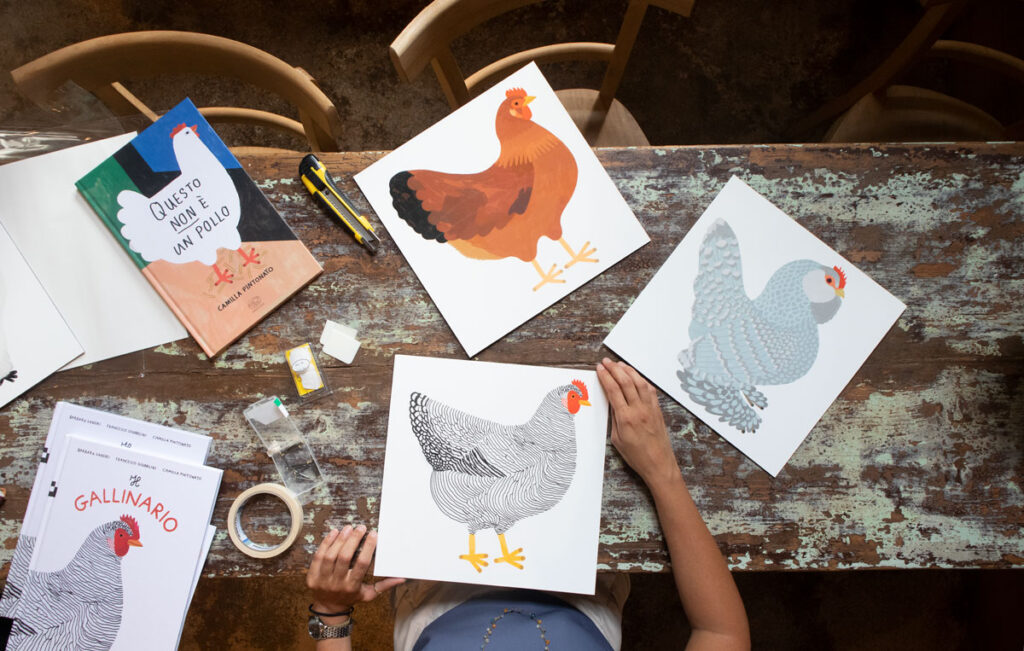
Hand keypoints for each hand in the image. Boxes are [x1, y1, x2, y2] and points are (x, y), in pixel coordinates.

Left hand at [306, 525, 404, 613]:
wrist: (328, 608)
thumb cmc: (352, 597)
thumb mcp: (369, 594)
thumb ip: (384, 585)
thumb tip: (402, 578)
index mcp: (352, 587)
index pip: (361, 565)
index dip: (368, 548)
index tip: (373, 534)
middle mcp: (336, 584)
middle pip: (344, 557)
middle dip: (353, 540)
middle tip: (360, 528)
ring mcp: (322, 580)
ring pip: (330, 556)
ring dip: (339, 539)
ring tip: (348, 528)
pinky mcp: (312, 577)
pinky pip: (318, 557)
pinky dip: (326, 543)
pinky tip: (334, 532)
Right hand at [596, 358, 680, 488]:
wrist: (659, 464)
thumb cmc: (637, 456)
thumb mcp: (617, 439)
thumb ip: (614, 418)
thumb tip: (612, 403)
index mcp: (626, 418)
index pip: (613, 390)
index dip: (605, 377)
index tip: (600, 369)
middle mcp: (639, 410)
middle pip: (625, 382)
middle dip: (614, 369)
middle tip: (607, 362)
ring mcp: (650, 408)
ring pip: (639, 382)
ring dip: (628, 371)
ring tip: (619, 364)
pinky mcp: (657, 410)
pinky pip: (650, 390)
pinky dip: (641, 380)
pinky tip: (636, 376)